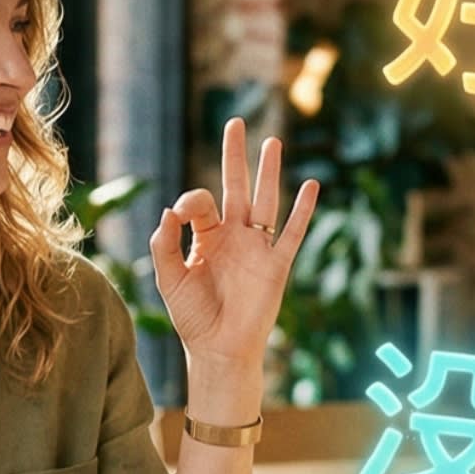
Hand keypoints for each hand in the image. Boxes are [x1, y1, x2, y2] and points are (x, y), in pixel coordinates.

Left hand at [151, 118, 317, 369]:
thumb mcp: (169, 278)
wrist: (219, 351)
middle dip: (234, 156)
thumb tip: (168, 210)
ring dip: (269, 171)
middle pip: (236, 186)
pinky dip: (302, 209)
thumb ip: (164, 244)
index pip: (201, 202)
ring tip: (272, 141)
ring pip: (266, 201)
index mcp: (207, 237)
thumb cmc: (193, 319)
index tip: (180, 215)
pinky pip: (292, 232)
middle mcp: (234, 236)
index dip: (189, 201)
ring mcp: (257, 248)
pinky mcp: (276, 264)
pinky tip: (311, 185)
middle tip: (235, 122)